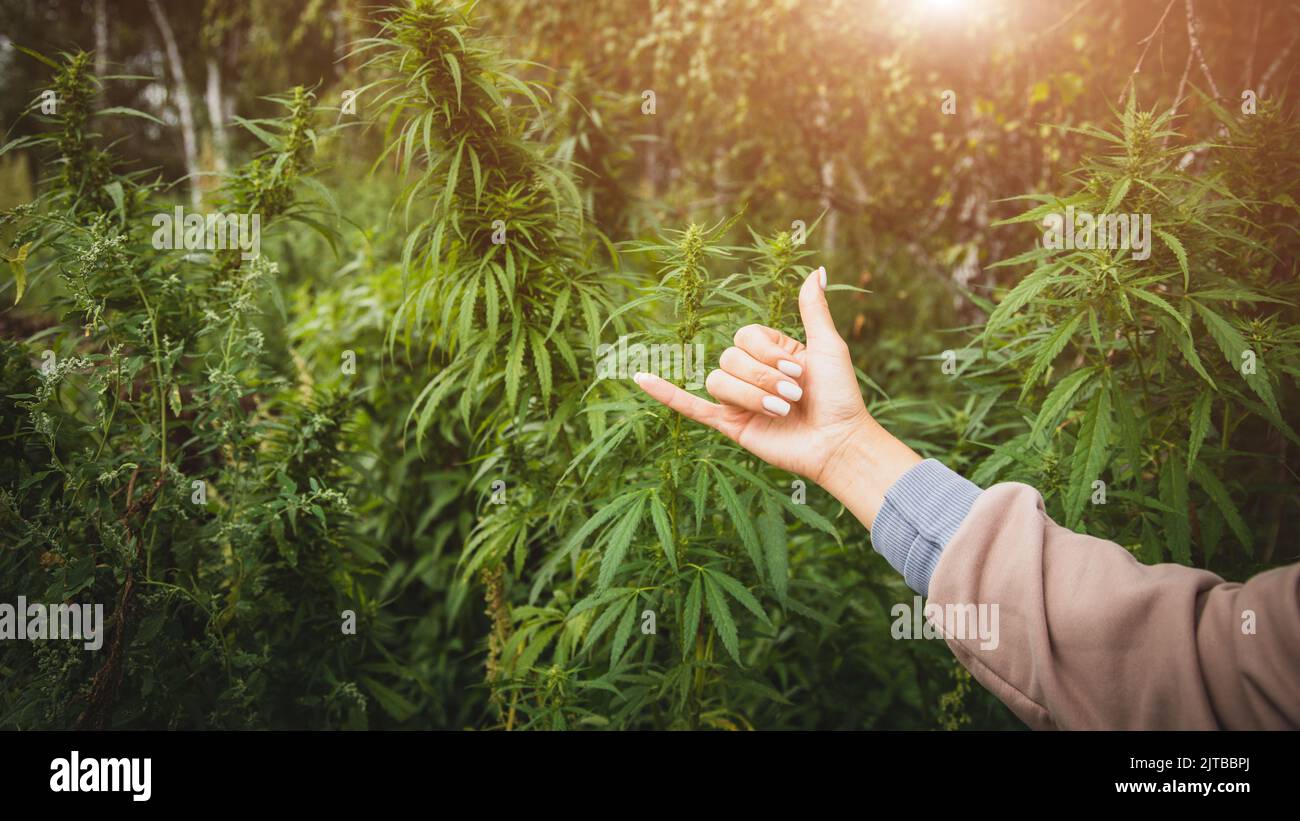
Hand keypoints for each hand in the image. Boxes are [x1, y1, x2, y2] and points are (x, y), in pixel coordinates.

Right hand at [635, 266, 920, 527]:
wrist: (837, 442)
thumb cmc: (839, 396)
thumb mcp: (828, 346)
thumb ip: (813, 310)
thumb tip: (818, 269)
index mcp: (770, 352)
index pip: (744, 336)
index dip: (767, 352)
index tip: (800, 371)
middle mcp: (751, 373)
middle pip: (729, 359)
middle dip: (763, 378)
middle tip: (793, 396)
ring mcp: (738, 400)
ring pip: (717, 381)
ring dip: (750, 396)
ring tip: (780, 412)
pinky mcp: (730, 425)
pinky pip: (689, 405)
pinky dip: (665, 392)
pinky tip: (642, 378)